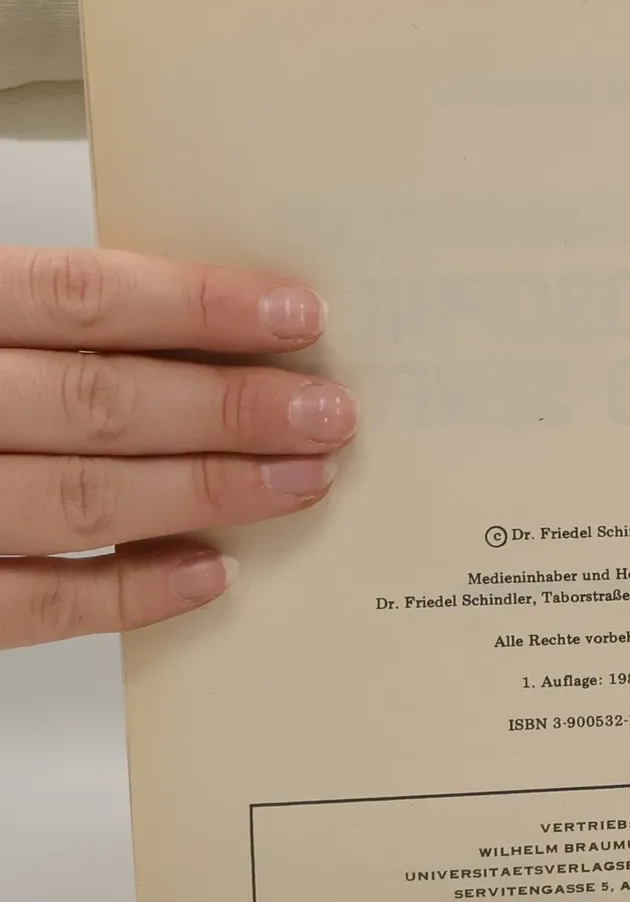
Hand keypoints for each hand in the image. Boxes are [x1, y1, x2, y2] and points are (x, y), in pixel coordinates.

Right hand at [0, 248, 354, 648]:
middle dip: (229, 412)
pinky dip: (125, 591)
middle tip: (328, 416)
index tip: (296, 317)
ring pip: (77, 499)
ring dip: (204, 493)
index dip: (197, 307)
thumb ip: (29, 316)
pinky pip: (27, 603)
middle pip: (97, 403)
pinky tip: (206, 574)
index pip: (78, 298)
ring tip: (299, 484)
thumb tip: (179, 324)